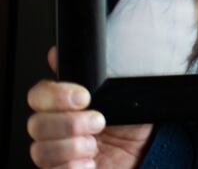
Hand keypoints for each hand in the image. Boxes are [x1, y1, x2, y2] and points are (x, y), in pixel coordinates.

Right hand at [27, 46, 153, 168]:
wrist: (148, 153)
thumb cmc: (135, 123)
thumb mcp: (124, 92)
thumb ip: (97, 72)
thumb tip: (70, 53)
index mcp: (67, 104)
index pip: (39, 94)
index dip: (56, 95)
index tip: (84, 96)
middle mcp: (58, 127)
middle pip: (35, 123)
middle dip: (69, 123)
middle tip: (98, 122)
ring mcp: (58, 152)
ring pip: (40, 149)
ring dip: (71, 147)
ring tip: (95, 146)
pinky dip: (73, 167)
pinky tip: (90, 162)